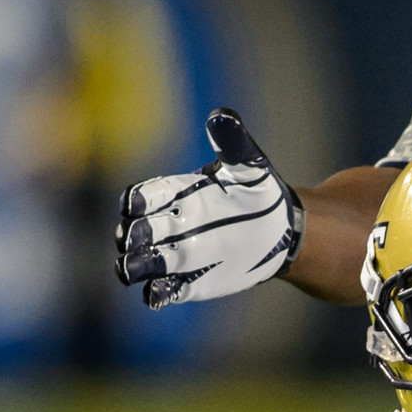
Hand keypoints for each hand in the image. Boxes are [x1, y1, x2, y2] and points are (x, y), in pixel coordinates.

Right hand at [115, 109, 301, 308]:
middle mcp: (169, 224)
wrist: (279, 233)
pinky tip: (157, 294)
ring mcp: (177, 255)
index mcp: (176, 193)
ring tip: (134, 269)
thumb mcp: (249, 166)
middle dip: (132, 235)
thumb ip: (233, 144)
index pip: (143, 196)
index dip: (137, 201)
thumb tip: (222, 117)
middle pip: (134, 230)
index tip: (136, 204)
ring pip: (141, 263)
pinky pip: (163, 290)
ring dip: (135, 266)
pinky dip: (156, 293)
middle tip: (139, 237)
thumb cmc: (258, 193)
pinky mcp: (189, 282)